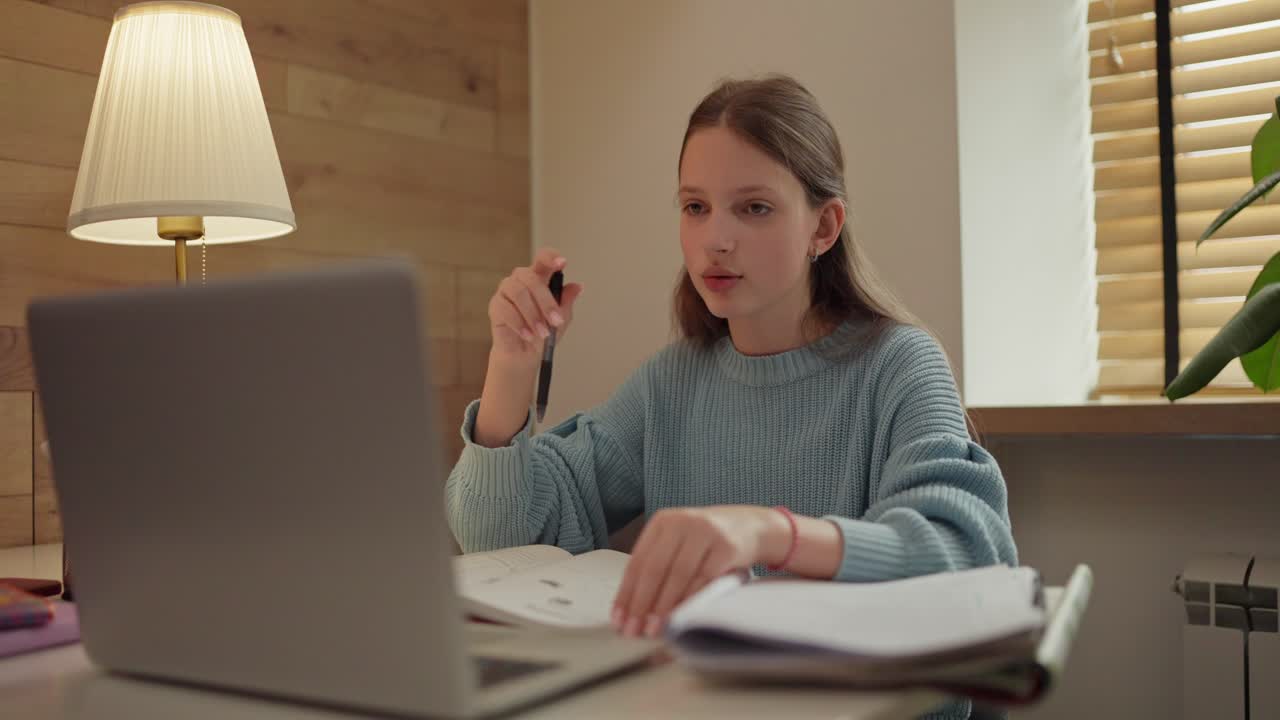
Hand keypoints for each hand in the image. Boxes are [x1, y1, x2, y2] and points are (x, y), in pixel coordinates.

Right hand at [487, 247, 583, 368]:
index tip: (562, 263)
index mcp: (540, 277)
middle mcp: (521, 280)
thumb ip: (566, 302)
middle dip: (546, 302)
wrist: (525, 354)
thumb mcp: (561, 319)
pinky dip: (519, 323)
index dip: (551, 257)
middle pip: (532, 279)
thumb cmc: (542, 333)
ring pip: (518, 292)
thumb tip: (578, 287)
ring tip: (542, 333)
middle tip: (556, 322)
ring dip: (533, 315)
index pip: (543, 258)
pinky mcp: (495, 305)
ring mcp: (506, 291)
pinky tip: (528, 335)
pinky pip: (505, 309)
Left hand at [611, 505, 788, 637]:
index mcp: (663, 521)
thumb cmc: (708, 540)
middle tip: (634, 629)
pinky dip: (691, 600)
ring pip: (679, 575)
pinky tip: (682, 616)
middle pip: (655, 568)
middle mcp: (682, 522)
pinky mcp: (727, 546)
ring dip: (665, 606)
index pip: (637, 561)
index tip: (619, 619)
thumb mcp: (679, 541)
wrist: (751, 526)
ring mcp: (706, 532)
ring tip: (654, 629)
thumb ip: (658, 564)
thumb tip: (631, 606)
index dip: (626, 593)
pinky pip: (704, 578)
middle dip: (641, 603)